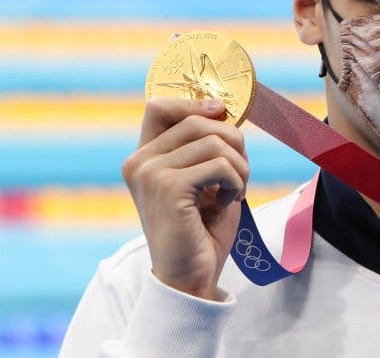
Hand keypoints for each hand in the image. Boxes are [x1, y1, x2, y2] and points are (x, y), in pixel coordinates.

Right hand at [121, 97, 249, 299]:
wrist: (189, 276)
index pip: (160, 106)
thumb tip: (223, 110)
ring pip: (215, 142)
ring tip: (235, 190)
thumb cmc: (200, 229)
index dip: (196, 104)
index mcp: (144, 157)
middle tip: (239, 174)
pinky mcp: (168, 188)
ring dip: (239, 166)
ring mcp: (150, 173)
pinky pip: (220, 165)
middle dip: (233, 143)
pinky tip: (228, 201)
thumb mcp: (204, 179)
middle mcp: (139, 161)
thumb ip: (206, 146)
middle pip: (198, 121)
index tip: (222, 114)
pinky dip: (237, 182)